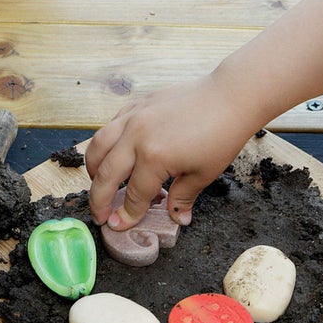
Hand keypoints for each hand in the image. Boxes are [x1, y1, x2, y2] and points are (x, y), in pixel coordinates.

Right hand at [83, 74, 257, 229]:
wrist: (229, 97)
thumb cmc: (221, 135)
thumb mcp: (203, 174)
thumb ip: (182, 198)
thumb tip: (176, 218)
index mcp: (154, 158)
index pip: (135, 194)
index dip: (127, 214)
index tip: (118, 226)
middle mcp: (137, 136)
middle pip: (106, 174)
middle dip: (99, 199)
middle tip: (99, 215)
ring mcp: (134, 117)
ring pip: (99, 145)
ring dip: (93, 169)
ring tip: (98, 185)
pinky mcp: (137, 104)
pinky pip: (111, 126)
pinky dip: (106, 143)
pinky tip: (112, 155)